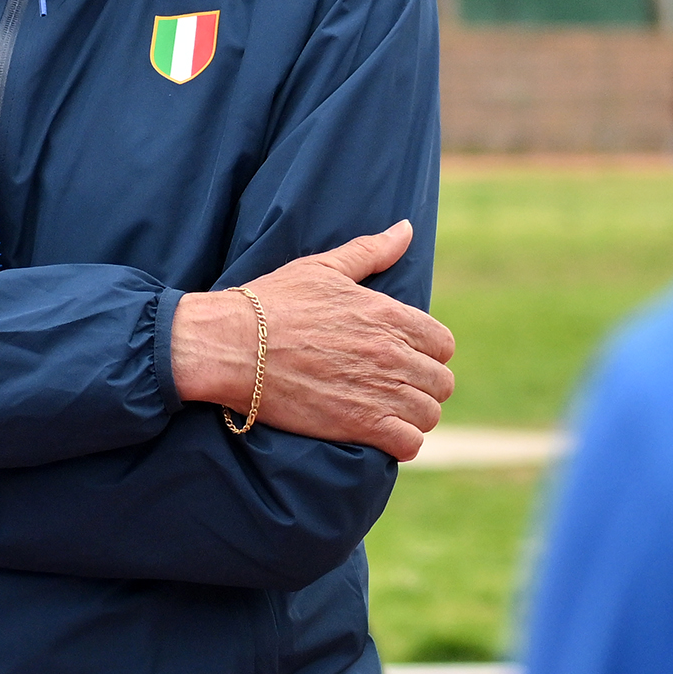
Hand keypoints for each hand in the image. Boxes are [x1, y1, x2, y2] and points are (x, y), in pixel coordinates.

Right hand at [170, 222, 454, 460]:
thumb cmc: (271, 303)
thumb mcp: (322, 268)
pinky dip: (401, 444)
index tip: (405, 358)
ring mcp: (379, 390)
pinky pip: (409, 444)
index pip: (442, 343)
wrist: (231, 345)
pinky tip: (381, 436)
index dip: (427, 353)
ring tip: (388, 414)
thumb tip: (405, 229)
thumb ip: (371, 251)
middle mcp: (391, 353)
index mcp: (387, 314)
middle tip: (394, 389)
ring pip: (429, 414)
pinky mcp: (359, 424)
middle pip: (440, 382)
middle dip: (422, 387)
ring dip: (413, 417)